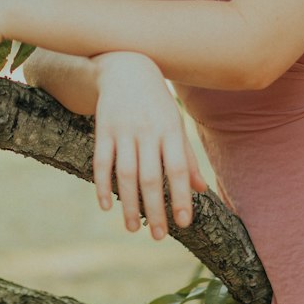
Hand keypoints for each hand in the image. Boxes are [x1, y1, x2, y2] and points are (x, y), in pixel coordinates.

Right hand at [93, 53, 209, 240]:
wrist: (126, 66)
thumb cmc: (157, 102)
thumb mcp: (176, 124)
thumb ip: (187, 157)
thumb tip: (201, 189)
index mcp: (170, 130)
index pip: (178, 169)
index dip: (181, 197)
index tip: (183, 223)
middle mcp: (147, 131)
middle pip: (151, 177)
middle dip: (154, 209)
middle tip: (158, 236)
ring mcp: (123, 130)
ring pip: (125, 174)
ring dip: (129, 204)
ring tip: (133, 228)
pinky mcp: (103, 130)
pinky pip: (101, 162)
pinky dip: (102, 185)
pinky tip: (107, 207)